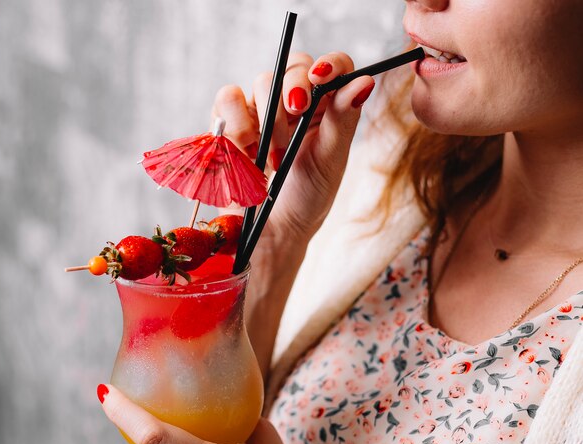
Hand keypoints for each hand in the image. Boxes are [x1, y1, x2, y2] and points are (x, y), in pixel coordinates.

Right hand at [212, 51, 374, 247]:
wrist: (272, 231)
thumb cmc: (307, 199)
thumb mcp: (331, 161)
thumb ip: (343, 118)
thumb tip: (363, 82)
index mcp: (326, 109)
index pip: (333, 67)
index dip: (329, 64)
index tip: (321, 77)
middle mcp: (293, 103)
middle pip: (293, 66)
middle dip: (294, 90)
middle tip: (295, 115)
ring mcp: (260, 111)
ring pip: (260, 82)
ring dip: (269, 120)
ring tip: (274, 156)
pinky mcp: (229, 123)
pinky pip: (227, 100)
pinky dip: (236, 123)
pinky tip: (247, 150)